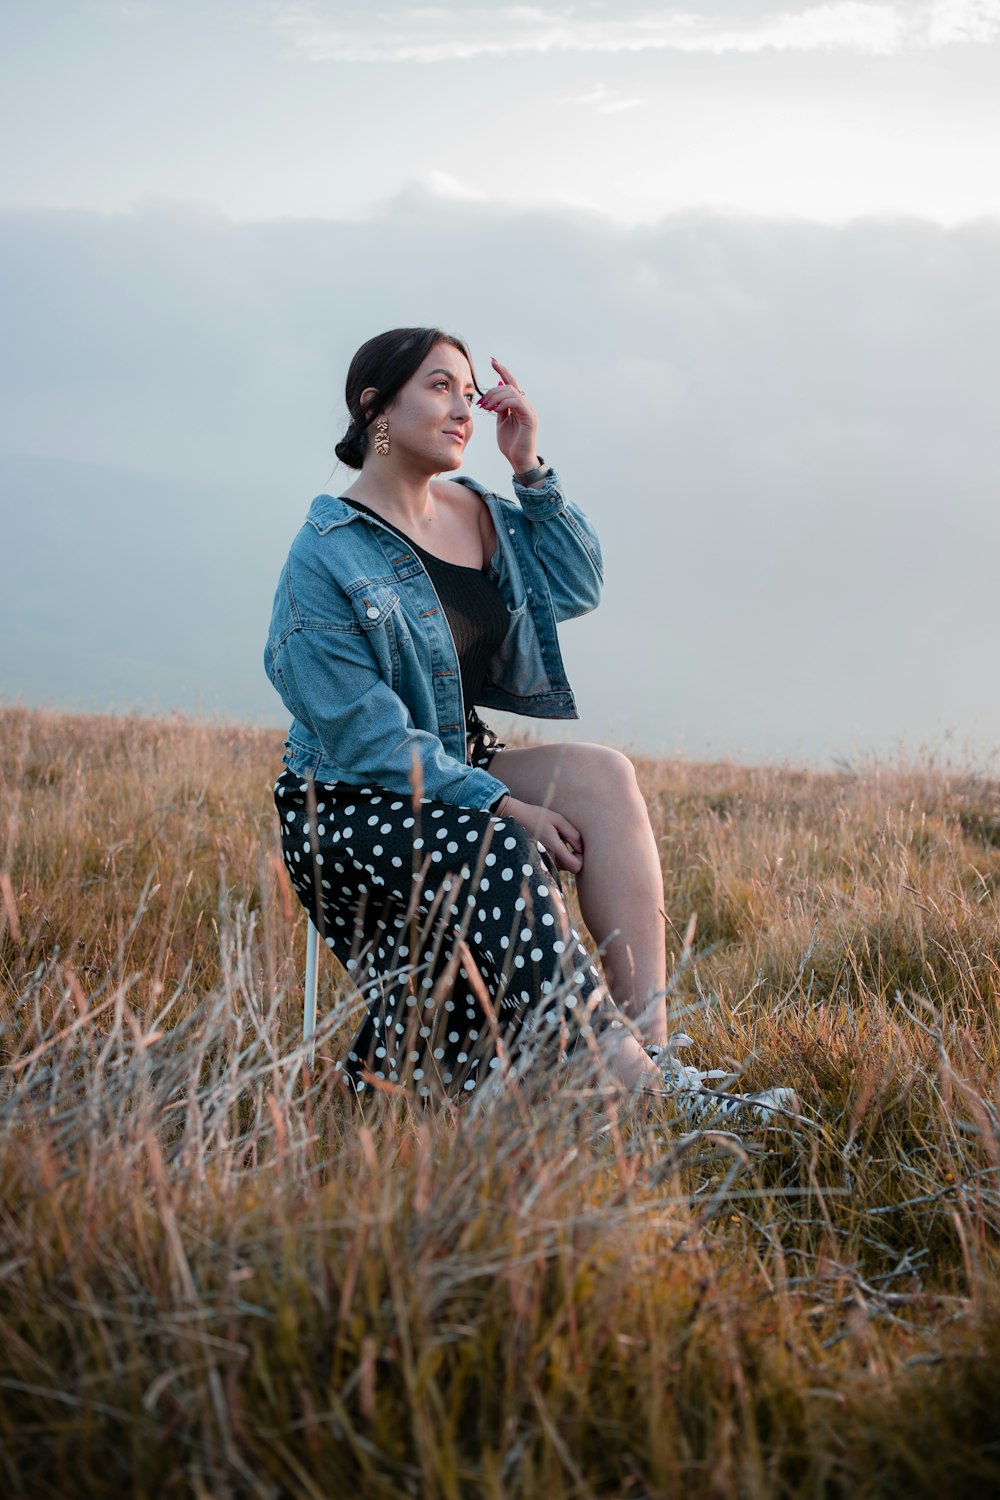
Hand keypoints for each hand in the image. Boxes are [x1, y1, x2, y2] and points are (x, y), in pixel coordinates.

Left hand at [477, 357, 539, 475]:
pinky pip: (516, 402)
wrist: (518, 461)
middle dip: (491, 391)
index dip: (502, 370)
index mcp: (519, 405)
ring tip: (486, 408)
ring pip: (511, 392)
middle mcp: (526, 405)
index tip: (492, 360)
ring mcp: (529, 410)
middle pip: (508, 386)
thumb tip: (492, 395)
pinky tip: (495, 410)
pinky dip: (504, 403)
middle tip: (481, 403)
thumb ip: (499, 408)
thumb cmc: (510, 444)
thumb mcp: (501, 422)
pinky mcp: (529, 417)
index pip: (511, 382)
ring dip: (495, 397)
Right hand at [504, 797, 583, 873]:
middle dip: (573, 856)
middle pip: (570, 868)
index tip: (576, 847)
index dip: (581, 858)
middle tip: (567, 840)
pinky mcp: (538, 861)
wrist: (515, 818)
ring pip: (562, 867)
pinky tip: (549, 843)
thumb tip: (581, 848)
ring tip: (556, 840)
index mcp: (554, 847)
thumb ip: (572, 834)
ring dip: (564, 856)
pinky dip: (556, 856)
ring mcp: (541, 861)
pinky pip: (553, 864)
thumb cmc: (537, 816)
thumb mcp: (558, 819)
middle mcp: (548, 858)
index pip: (576, 866)